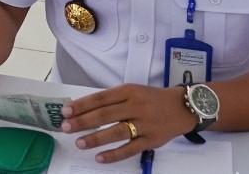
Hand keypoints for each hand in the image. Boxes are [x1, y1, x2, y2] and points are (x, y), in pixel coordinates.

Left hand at [61, 84, 196, 163]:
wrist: (183, 107)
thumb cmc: (151, 98)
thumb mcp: (132, 91)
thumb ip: (111, 100)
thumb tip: (83, 109)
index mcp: (128, 91)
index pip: (100, 98)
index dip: (82, 105)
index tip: (65, 111)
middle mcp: (136, 106)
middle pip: (105, 115)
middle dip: (83, 121)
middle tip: (65, 127)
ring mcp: (145, 124)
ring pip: (116, 132)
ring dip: (96, 138)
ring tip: (79, 143)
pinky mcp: (152, 140)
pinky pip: (131, 149)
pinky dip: (114, 154)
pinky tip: (100, 158)